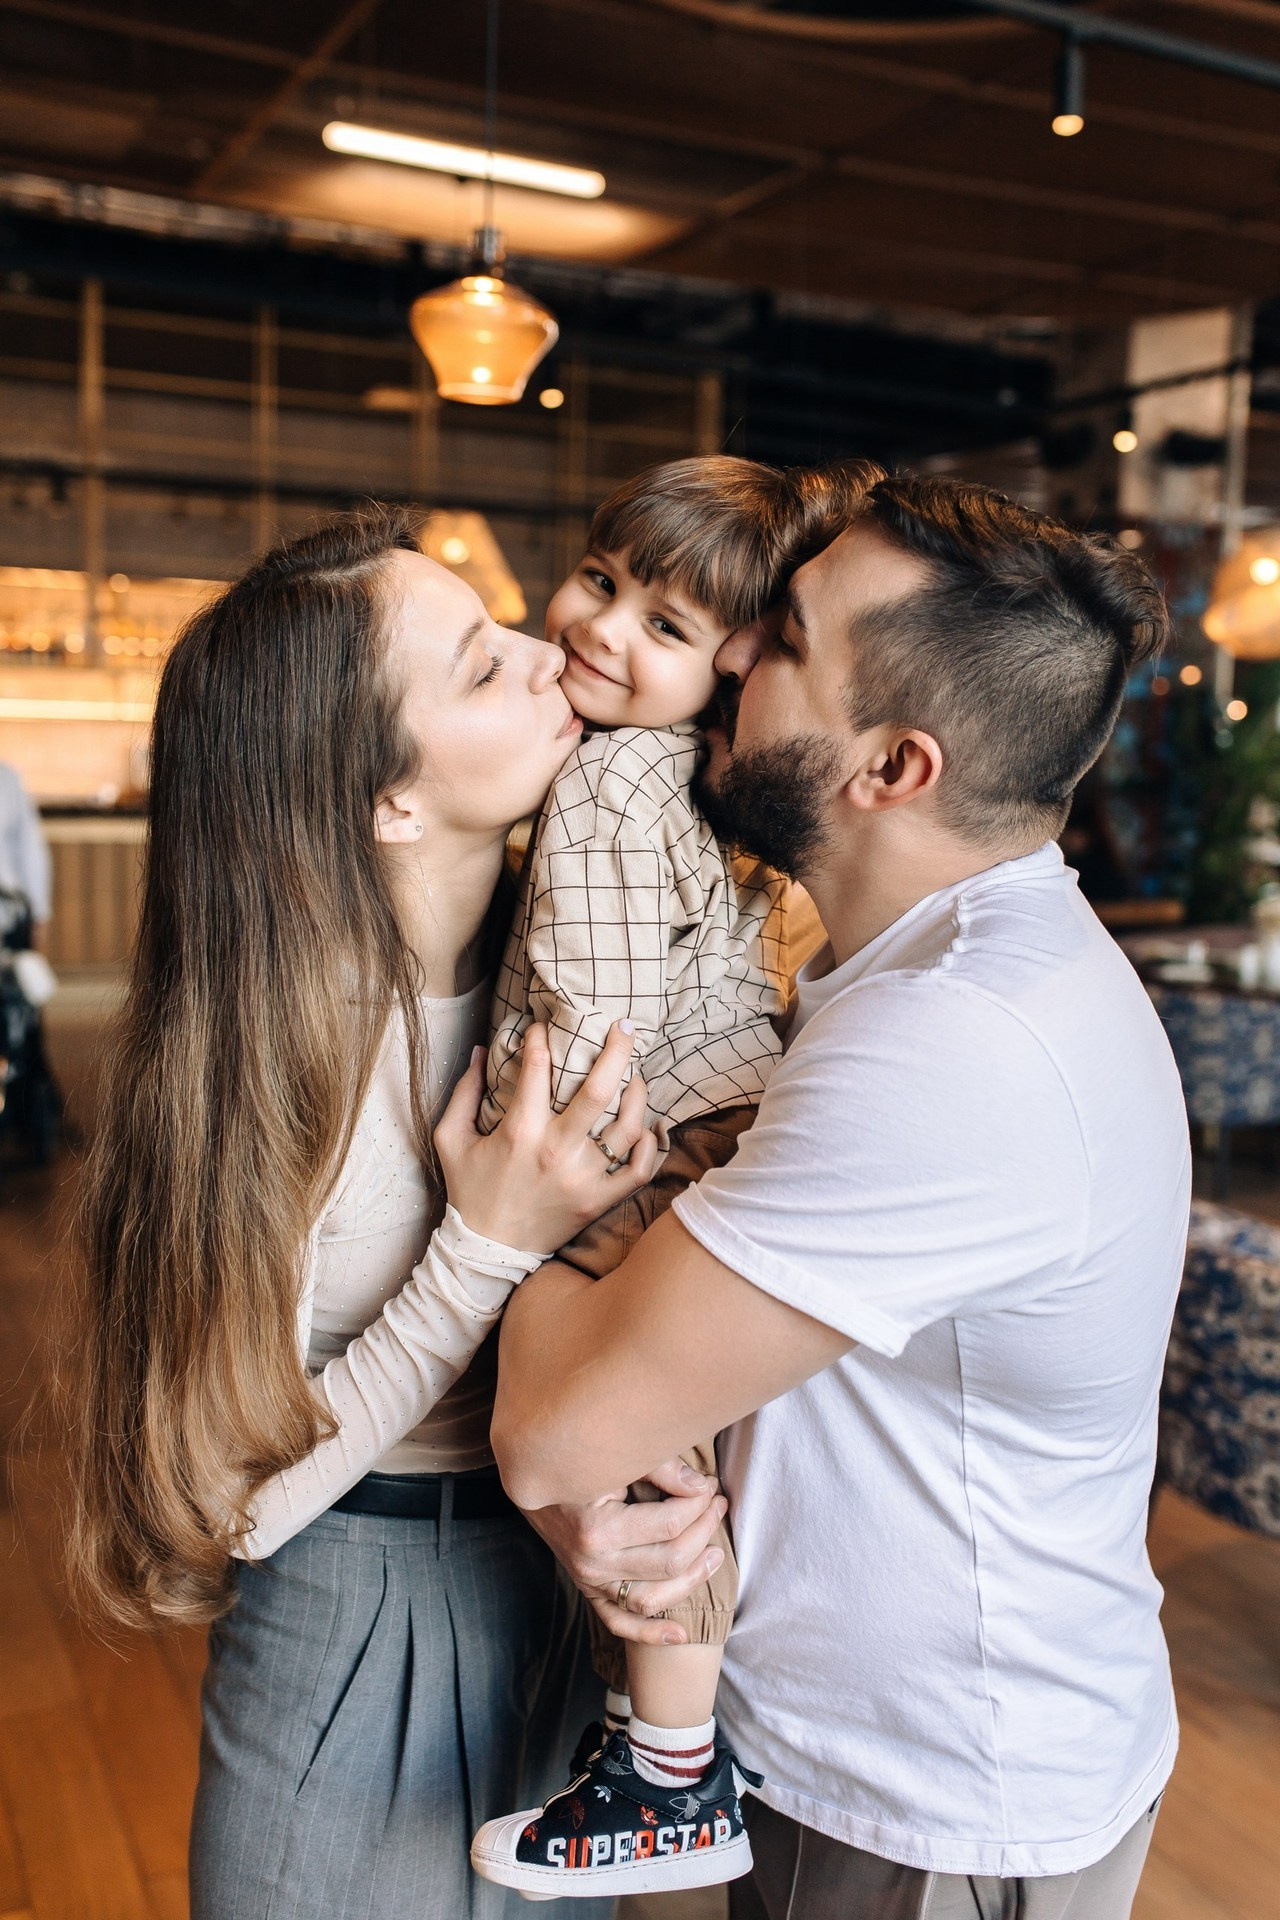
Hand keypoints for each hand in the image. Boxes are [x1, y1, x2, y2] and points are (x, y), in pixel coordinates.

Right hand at [435, 1021, 661, 1253]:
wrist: (486, 1250)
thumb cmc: (469, 1191)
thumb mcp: (451, 1138)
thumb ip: (464, 1092)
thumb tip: (482, 1051)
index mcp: (520, 1131)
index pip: (539, 1067)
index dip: (541, 1038)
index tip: (543, 1028)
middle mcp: (557, 1151)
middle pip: (599, 1090)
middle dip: (616, 1050)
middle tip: (624, 1028)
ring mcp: (583, 1178)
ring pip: (628, 1128)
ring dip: (638, 1095)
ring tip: (636, 1077)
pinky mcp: (598, 1201)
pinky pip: (639, 1172)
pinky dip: (650, 1148)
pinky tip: (646, 1128)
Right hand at [520, 1458, 728, 1645]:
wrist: (532, 1486)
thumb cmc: (577, 1464)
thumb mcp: (614, 1458)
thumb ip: (659, 1468)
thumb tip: (701, 1486)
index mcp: (598, 1528)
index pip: (669, 1522)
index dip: (698, 1503)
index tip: (709, 1486)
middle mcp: (593, 1563)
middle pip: (669, 1560)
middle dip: (703, 1532)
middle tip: (717, 1506)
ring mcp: (589, 1582)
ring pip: (652, 1599)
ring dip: (691, 1581)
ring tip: (715, 1554)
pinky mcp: (588, 1591)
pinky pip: (619, 1623)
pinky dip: (650, 1634)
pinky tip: (680, 1634)